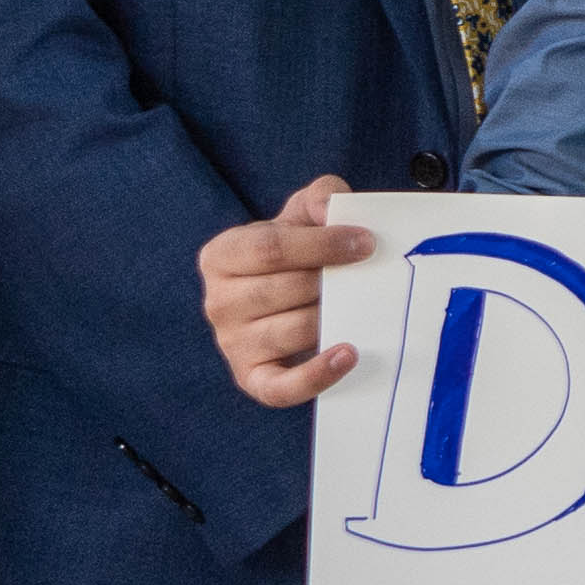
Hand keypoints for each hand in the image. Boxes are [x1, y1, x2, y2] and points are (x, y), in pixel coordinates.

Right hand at [205, 175, 378, 407]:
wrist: (290, 299)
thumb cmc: (297, 253)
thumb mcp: (303, 214)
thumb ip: (319, 196)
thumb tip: (331, 210)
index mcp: (221, 255)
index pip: (269, 249)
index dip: (322, 245)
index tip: (366, 243)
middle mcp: (218, 302)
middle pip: (282, 290)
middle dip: (330, 282)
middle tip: (367, 278)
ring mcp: (232, 344)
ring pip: (290, 332)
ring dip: (331, 318)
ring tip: (358, 308)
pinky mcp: (253, 380)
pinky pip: (282, 387)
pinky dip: (317, 375)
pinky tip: (349, 355)